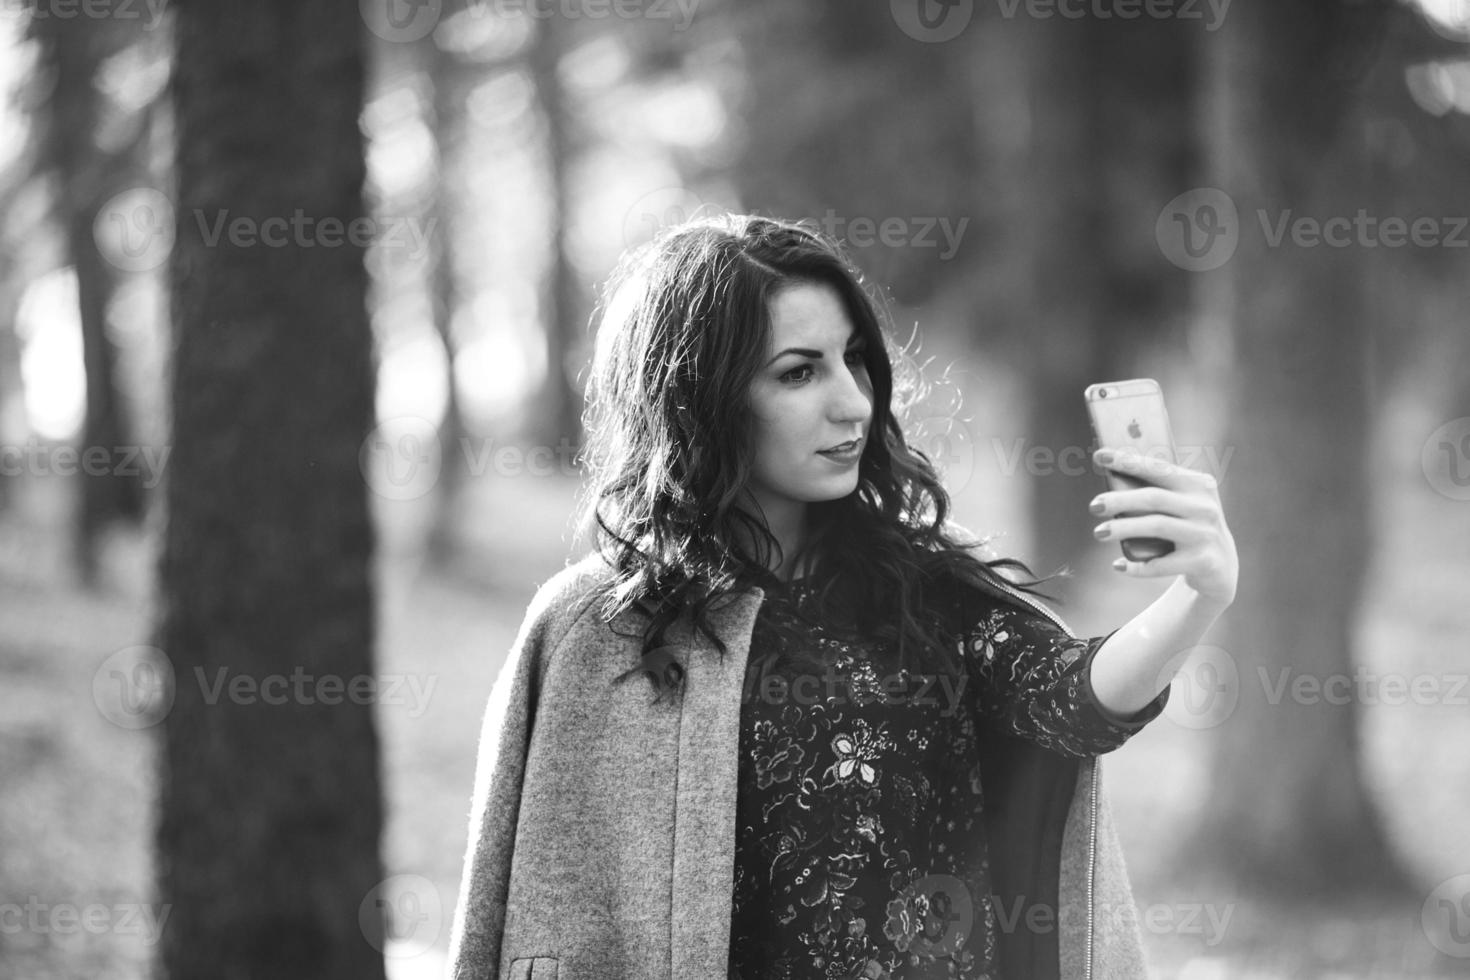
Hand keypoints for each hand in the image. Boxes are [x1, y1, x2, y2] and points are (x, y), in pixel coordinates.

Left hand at [1089, 447, 1237, 606]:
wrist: (1220, 565)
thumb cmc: (1186, 526)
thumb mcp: (1180, 504)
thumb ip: (1156, 490)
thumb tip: (1109, 475)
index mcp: (1198, 484)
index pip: (1159, 468)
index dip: (1128, 461)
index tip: (1099, 456)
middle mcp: (1204, 507)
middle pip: (1154, 498)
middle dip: (1120, 500)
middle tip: (1094, 505)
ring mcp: (1204, 534)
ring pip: (1157, 526)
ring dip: (1123, 529)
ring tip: (1098, 532)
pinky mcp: (1202, 561)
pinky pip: (1163, 564)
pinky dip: (1138, 566)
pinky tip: (1118, 566)